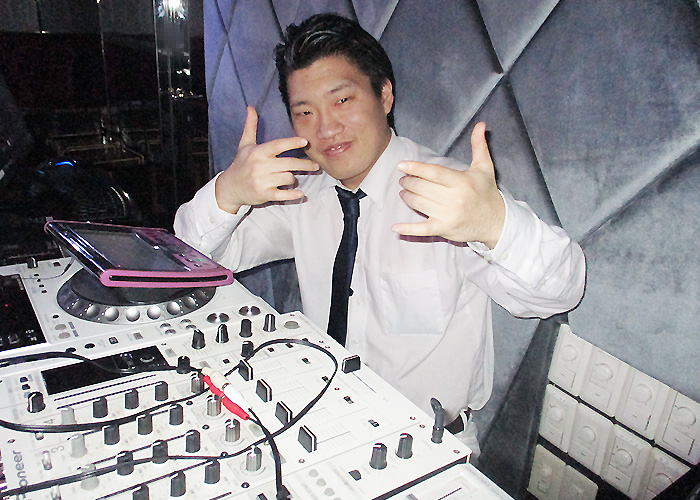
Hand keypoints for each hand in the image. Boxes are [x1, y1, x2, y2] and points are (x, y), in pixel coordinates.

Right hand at [215, 106, 318, 213]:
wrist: (230, 187)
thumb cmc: (241, 164)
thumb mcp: (245, 145)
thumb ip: (250, 126)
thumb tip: (251, 107)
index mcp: (258, 152)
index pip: (278, 145)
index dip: (292, 143)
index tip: (305, 141)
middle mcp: (260, 166)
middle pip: (289, 164)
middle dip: (305, 165)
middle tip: (315, 165)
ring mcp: (262, 181)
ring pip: (288, 178)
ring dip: (293, 178)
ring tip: (291, 178)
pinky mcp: (264, 194)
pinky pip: (283, 195)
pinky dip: (293, 195)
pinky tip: (300, 194)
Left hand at [391, 122, 504, 247]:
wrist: (496, 222)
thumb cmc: (487, 192)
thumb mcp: (484, 168)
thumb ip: (479, 145)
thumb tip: (480, 124)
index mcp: (462, 182)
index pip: (434, 173)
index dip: (416, 168)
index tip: (401, 165)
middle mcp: (454, 199)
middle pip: (422, 187)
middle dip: (409, 182)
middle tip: (404, 179)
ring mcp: (448, 215)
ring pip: (419, 204)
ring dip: (407, 196)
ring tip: (404, 191)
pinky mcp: (444, 229)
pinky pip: (422, 230)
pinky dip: (407, 229)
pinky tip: (395, 227)